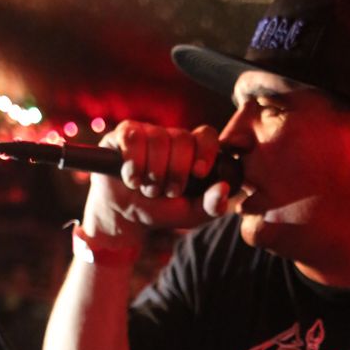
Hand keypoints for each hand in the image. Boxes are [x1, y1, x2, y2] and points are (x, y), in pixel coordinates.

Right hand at [82, 120, 228, 242]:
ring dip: (154, 173)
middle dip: (176, 171)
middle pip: (181, 138)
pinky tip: (133, 180)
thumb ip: (212, 204)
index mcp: (193, 151)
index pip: (205, 135)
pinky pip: (132, 138)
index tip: (199, 173)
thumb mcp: (192, 214)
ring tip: (149, 190)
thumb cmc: (163, 211)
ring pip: (157, 138)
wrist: (128, 217)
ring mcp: (148, 133)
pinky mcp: (124, 134)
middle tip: (168, 192)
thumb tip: (225, 188)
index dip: (205, 151)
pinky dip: (134, 163)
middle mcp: (172, 137)